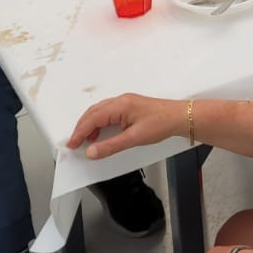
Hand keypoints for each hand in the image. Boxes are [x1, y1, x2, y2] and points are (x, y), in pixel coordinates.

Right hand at [66, 92, 182, 158]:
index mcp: (120, 105)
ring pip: (100, 111)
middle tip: (74, 143)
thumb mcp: (134, 138)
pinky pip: (108, 112)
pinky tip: (101, 133)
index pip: (93, 118)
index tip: (71, 144)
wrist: (180, 117)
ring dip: (90, 124)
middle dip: (82, 127)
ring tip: (86, 141)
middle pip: (94, 112)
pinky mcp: (130, 106)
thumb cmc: (161, 124)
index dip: (80, 132)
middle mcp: (121, 100)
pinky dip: (100, 122)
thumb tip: (91, 152)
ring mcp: (126, 102)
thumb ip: (110, 146)